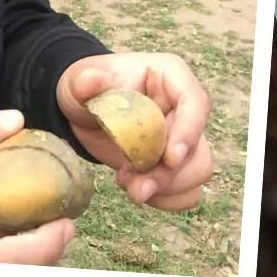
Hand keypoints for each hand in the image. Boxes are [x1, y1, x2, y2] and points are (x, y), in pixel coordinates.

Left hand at [57, 53, 213, 210]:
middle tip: (134, 187)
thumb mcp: (79, 82)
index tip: (170, 159)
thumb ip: (84, 82)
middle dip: (167, 174)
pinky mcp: (176, 164)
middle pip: (197, 147)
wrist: (83, 112)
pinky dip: (166, 198)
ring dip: (164, 188)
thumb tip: (90, 80)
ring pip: (196, 172)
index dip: (189, 132)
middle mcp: (184, 108)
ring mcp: (183, 137)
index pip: (196, 103)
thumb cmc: (86, 89)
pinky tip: (137, 190)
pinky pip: (188, 190)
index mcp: (171, 77)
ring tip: (128, 184)